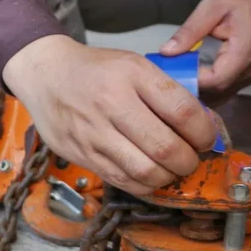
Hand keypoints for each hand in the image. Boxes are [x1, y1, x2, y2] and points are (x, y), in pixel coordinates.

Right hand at [2, 35, 216, 195]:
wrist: (45, 76)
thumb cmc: (96, 69)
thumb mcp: (133, 64)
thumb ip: (164, 91)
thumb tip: (200, 125)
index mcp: (132, 75)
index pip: (183, 112)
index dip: (204, 133)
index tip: (206, 138)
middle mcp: (112, 104)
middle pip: (165, 147)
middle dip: (188, 161)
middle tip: (190, 159)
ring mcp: (94, 133)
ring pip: (145, 171)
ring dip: (167, 177)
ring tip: (170, 170)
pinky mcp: (81, 154)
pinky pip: (121, 180)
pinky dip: (144, 185)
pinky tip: (149, 177)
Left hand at [159, 0, 250, 103]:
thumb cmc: (244, 1)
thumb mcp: (213, 7)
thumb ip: (190, 31)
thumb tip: (166, 52)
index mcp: (243, 52)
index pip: (215, 80)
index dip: (192, 81)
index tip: (172, 73)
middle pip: (217, 92)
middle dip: (191, 89)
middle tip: (169, 78)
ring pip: (222, 95)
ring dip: (200, 92)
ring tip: (179, 79)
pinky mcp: (250, 78)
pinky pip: (228, 91)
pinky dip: (210, 90)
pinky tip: (194, 82)